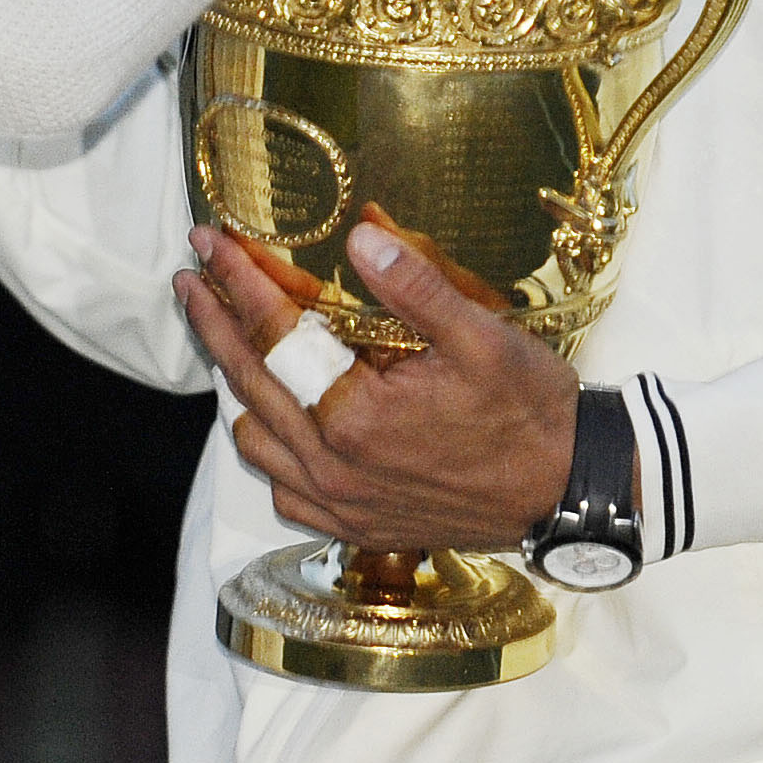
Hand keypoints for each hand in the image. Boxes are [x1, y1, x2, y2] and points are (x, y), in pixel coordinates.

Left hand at [175, 216, 577, 552]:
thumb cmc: (531, 411)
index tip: (208, 242)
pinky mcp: (355, 525)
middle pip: (249, 383)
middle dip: (214, 324)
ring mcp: (341, 502)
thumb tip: (359, 236)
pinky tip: (276, 416)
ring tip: (231, 337)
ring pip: (257, 439)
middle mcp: (336, 465)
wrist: (571, 491)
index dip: (238, 280)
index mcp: (358, 414)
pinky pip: (284, 487)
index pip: (275, 333)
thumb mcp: (482, 336)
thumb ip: (414, 287)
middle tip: (190, 280)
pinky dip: (269, 446)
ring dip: (238, 385)